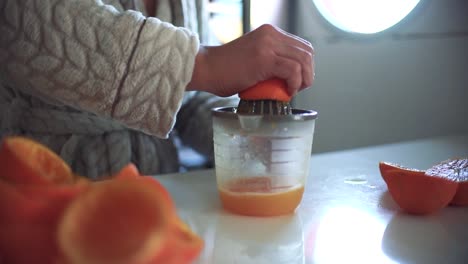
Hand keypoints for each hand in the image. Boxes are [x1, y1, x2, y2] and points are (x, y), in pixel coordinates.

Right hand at [187, 24, 314, 96]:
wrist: (206, 69)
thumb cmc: (224, 70)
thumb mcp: (253, 59)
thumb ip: (270, 62)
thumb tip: (285, 79)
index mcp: (270, 33)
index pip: (301, 46)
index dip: (305, 66)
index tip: (298, 81)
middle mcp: (271, 35)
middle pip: (307, 52)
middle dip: (308, 73)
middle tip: (298, 88)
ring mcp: (268, 45)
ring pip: (303, 60)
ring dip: (304, 79)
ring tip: (292, 90)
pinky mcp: (265, 59)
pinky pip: (293, 70)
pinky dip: (295, 83)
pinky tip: (287, 91)